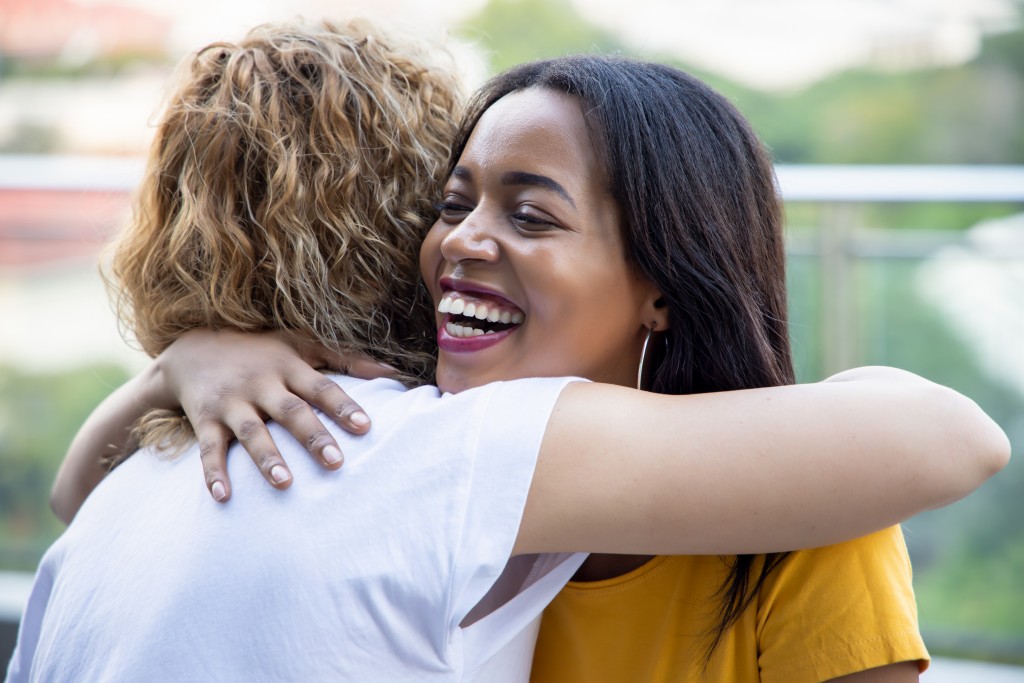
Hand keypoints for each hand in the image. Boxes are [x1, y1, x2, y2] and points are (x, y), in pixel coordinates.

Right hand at [155, 328, 395, 501]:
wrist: (191, 348)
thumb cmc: (260, 349)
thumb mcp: (299, 344)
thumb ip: (345, 358)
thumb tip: (392, 371)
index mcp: (288, 367)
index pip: (321, 387)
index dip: (343, 406)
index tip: (365, 426)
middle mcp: (261, 384)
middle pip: (290, 411)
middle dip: (312, 436)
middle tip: (336, 462)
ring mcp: (232, 402)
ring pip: (252, 432)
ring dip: (267, 458)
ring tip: (285, 483)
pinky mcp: (205, 419)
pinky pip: (209, 449)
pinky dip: (213, 473)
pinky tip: (223, 497)